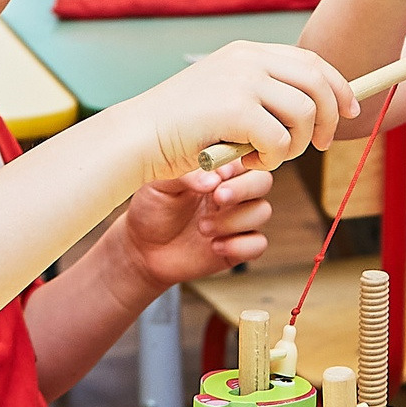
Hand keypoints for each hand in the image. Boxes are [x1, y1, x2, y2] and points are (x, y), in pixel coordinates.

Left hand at [105, 158, 276, 291]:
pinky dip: (240, 245)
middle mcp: (233, 192)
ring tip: (203, 228)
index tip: (218, 174)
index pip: (244, 158)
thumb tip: (211, 179)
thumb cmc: (153, 208)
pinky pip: (258, 244)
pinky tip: (214, 246)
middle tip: (218, 197)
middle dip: (243, 189)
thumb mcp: (160, 185)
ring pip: (262, 211)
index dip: (237, 165)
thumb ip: (186, 175)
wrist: (143, 248)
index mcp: (217, 170)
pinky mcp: (238, 247)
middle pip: (262, 181)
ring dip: (234, 220)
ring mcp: (237, 219)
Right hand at [130, 40, 357, 180]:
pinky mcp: (236, 109)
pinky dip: (273, 159)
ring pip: (304, 114)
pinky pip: (281, 140)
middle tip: (322, 145)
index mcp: (246, 52)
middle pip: (317, 83)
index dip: (337, 86)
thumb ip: (262, 93)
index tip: (350, 110)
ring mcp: (242, 81)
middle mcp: (248, 59)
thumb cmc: (180, 126)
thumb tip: (314, 108)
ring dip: (296, 145)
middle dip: (331, 117)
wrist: (137, 136)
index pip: (310, 60)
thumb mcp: (225, 95)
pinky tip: (249, 161)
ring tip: (268, 156)